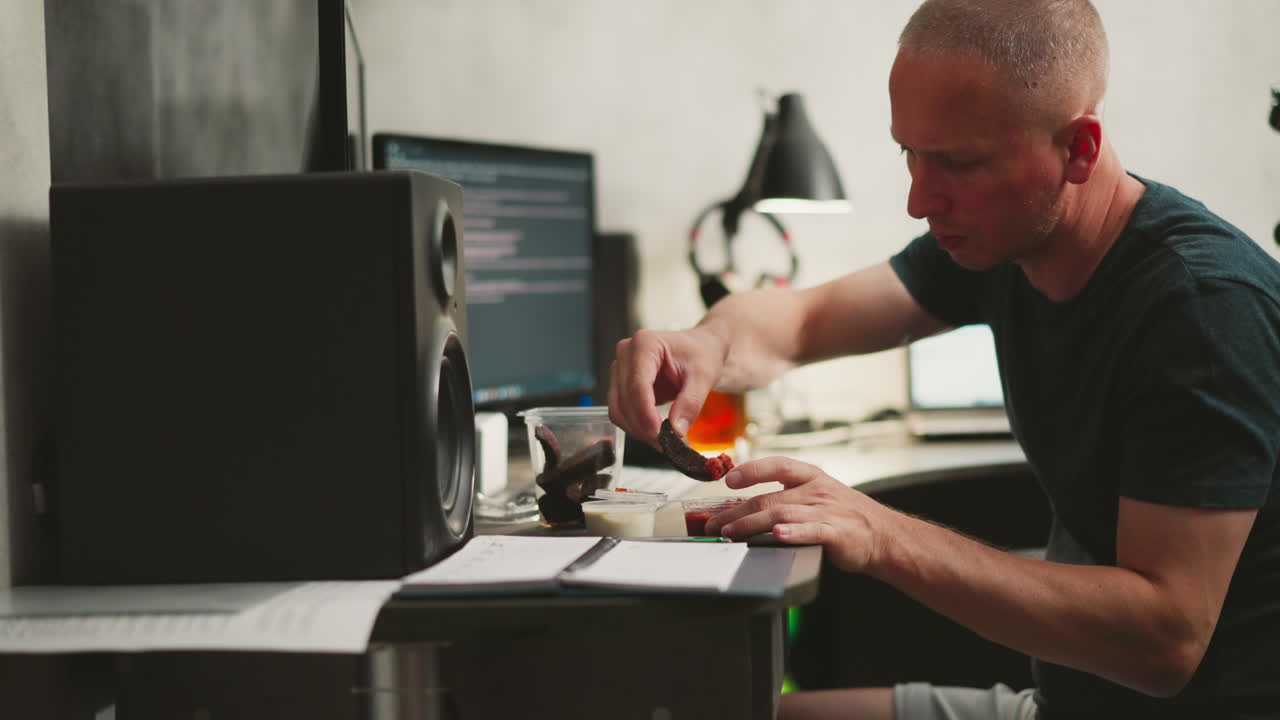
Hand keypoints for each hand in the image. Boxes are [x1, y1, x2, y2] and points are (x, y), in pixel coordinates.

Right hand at [607, 326, 728, 446]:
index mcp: (645, 344)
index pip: (637, 385)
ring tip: (662, 441)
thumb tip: (676, 431)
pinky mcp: (621, 384)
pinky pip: (621, 411)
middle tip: (666, 445)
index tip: (660, 436)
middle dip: (643, 427)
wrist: (699, 348)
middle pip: (624, 399)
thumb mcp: (704, 377)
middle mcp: (626, 353)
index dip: (646, 414)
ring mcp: (620, 368)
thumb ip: (690, 403)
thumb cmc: (701, 354)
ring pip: (617, 409)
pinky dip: (635, 426)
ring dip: (637, 430)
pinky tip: (654, 432)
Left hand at [703, 456, 887, 574]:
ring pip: (781, 514)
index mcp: (811, 477)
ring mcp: (826, 511)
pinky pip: (812, 531)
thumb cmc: (846, 516)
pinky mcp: (837, 533)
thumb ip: (788, 497)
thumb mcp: (818, 495)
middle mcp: (816, 490)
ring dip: (751, 524)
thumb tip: (747, 508)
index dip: (751, 470)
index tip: (728, 480)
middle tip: (715, 524)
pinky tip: (778, 535)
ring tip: (731, 533)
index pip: (777, 465)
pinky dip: (793, 533)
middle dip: (737, 511)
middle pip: (769, 497)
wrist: (885, 536)